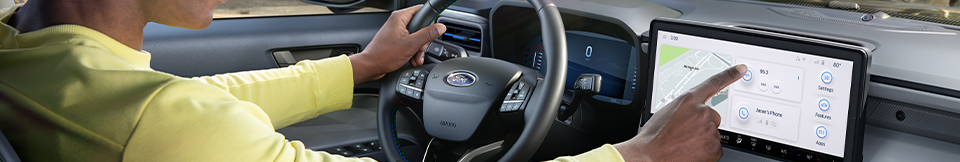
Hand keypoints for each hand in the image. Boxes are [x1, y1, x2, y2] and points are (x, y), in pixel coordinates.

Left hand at [349, 4, 445, 84]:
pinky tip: (412, 59)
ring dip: (418, 49)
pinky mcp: (396, 41)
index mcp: (400, 17)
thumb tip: (440, 27)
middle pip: (420, 26)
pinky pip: (409, 43)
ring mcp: (396, 32)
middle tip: (420, 48)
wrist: (371, 66)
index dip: (430, 19)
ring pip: (416, 37)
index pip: (421, 10)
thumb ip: (427, 34)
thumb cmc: (384, 55)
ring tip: (415, 57)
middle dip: (423, 41)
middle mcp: (397, 22)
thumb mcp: (411, 44)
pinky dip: (412, 51)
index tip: (435, 27)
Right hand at [614, 64, 747, 161]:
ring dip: (702, 139)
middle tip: (685, 133)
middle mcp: (702, 111)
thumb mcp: (667, 112)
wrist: (650, 155)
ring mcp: (709, 129)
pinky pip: (715, 148)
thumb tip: (695, 113)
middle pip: (713, 117)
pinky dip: (705, 152)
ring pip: (713, 134)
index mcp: (689, 99)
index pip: (714, 83)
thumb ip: (686, 108)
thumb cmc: (654, 136)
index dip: (730, 75)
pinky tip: (691, 151)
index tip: (742, 69)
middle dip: (703, 125)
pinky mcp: (713, 147)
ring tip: (684, 143)